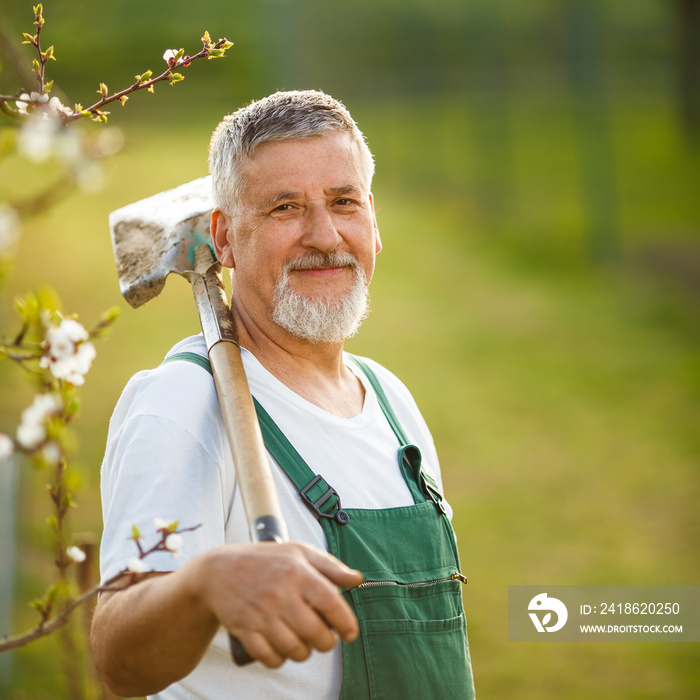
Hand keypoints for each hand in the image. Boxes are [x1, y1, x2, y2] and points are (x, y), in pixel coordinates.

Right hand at [194, 541, 362, 667]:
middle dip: (326, 642)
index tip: (349, 633)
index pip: (330, 602)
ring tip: (304, 642)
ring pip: (295, 649)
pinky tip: (283, 648)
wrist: (220, 570)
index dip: (345, 622)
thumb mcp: (300, 552)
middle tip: (325, 638)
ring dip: (304, 652)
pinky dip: (280, 659)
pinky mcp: (245, 630)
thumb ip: (331, 566)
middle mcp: (281, 594)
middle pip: (315, 633)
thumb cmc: (266, 560)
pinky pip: (270, 658)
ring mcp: (262, 614)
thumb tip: (356, 579)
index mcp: (297, 572)